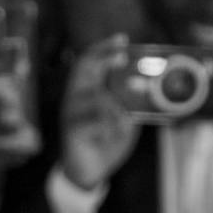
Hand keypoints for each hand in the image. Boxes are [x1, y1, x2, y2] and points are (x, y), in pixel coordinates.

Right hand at [57, 37, 140, 191]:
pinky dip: (106, 125)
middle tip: (121, 58)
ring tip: (124, 113)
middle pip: (84, 69)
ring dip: (111, 101)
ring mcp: (71, 114)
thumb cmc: (106, 143)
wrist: (89, 173)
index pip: (91, 62)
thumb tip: (142, 86)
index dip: (105, 48)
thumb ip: (130, 105)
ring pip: (90, 95)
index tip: (122, 39)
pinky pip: (90, 121)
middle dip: (103, 60)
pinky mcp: (70, 131)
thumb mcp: (125, 121)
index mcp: (87, 92)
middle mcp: (76, 98)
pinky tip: (112, 133)